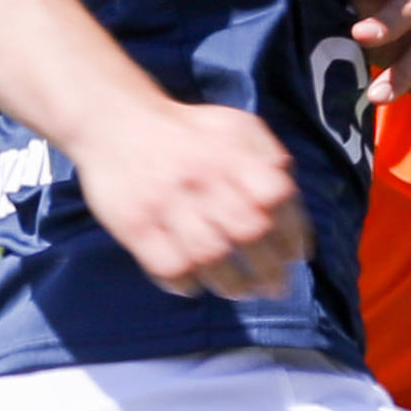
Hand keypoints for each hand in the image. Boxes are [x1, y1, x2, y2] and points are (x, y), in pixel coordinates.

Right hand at [61, 97, 308, 297]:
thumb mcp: (235, 126)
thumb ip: (269, 155)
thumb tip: (290, 197)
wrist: (115, 121)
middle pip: (248, 232)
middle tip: (275, 288)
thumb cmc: (188, 131)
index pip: (276, 197)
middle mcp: (201, 176)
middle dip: (270, 269)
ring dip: (233, 284)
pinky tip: (195, 283)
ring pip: (211, 256)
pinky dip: (187, 283)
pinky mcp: (135, 225)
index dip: (292, 232)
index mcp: (231, 152)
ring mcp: (166, 202)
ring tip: (240, 290)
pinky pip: (169, 267)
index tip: (295, 255)